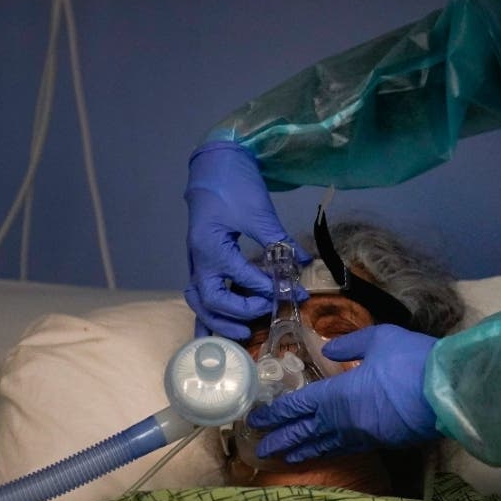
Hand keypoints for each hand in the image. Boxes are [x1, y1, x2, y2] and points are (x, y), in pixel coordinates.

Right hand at [184, 142, 309, 338]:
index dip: (268, 288)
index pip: (240, 276)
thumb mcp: (258, 210)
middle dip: (238, 312)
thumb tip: (304, 264)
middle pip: (210, 300)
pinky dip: (207, 317)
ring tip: (242, 334)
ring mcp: (196, 263)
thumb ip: (279, 240)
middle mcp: (198, 259)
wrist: (213, 166)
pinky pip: (199, 297)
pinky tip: (216, 334)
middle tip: (266, 314)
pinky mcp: (202, 264)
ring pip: (199, 303)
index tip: (294, 292)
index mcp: (211, 245)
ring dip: (218, 322)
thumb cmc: (233, 184)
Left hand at [248, 325, 437, 461]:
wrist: (450, 391)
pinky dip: (331, 451)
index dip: (277, 413)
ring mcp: (363, 435)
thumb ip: (349, 344)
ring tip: (286, 458)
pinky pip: (347, 448)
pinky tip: (327, 451)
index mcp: (337, 394)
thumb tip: (328, 351)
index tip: (258, 420)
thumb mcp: (378, 338)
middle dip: (282, 438)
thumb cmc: (412, 360)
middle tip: (261, 449)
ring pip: (326, 444)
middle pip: (306, 431)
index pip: (299, 405)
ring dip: (304, 450)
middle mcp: (344, 420)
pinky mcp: (383, 443)